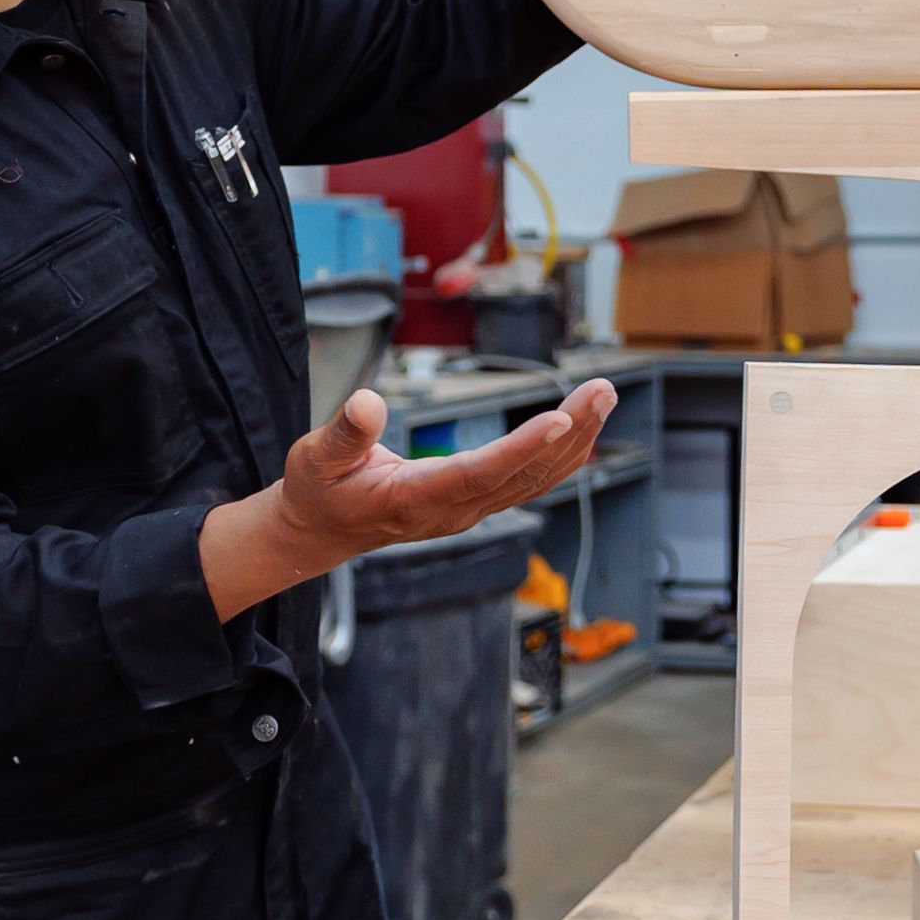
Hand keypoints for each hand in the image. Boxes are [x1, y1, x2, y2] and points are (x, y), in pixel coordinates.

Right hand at [199, 379, 616, 617]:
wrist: (324, 530)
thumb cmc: (320, 490)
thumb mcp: (316, 457)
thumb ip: (345, 432)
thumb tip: (367, 401)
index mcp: (414, 500)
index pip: (478, 473)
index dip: (522, 448)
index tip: (561, 419)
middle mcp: (452, 511)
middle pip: (522, 474)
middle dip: (569, 432)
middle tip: (602, 389)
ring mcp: (470, 511)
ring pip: (534, 479)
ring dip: (575, 439)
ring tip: (603, 395)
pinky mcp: (477, 503)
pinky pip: (529, 481)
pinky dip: (562, 453)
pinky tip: (583, 425)